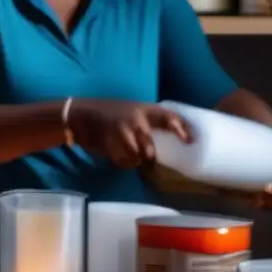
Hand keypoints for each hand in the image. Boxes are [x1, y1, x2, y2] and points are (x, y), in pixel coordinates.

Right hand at [67, 99, 191, 168]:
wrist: (82, 114)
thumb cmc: (111, 112)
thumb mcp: (133, 111)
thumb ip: (149, 121)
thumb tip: (170, 136)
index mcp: (144, 109)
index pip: (168, 117)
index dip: (181, 128)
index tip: (190, 141)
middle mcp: (135, 121)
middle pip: (149, 147)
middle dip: (149, 155)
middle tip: (150, 158)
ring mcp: (121, 134)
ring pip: (136, 157)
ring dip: (135, 159)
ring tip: (130, 154)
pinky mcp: (109, 146)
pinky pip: (123, 162)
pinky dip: (124, 162)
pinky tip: (118, 154)